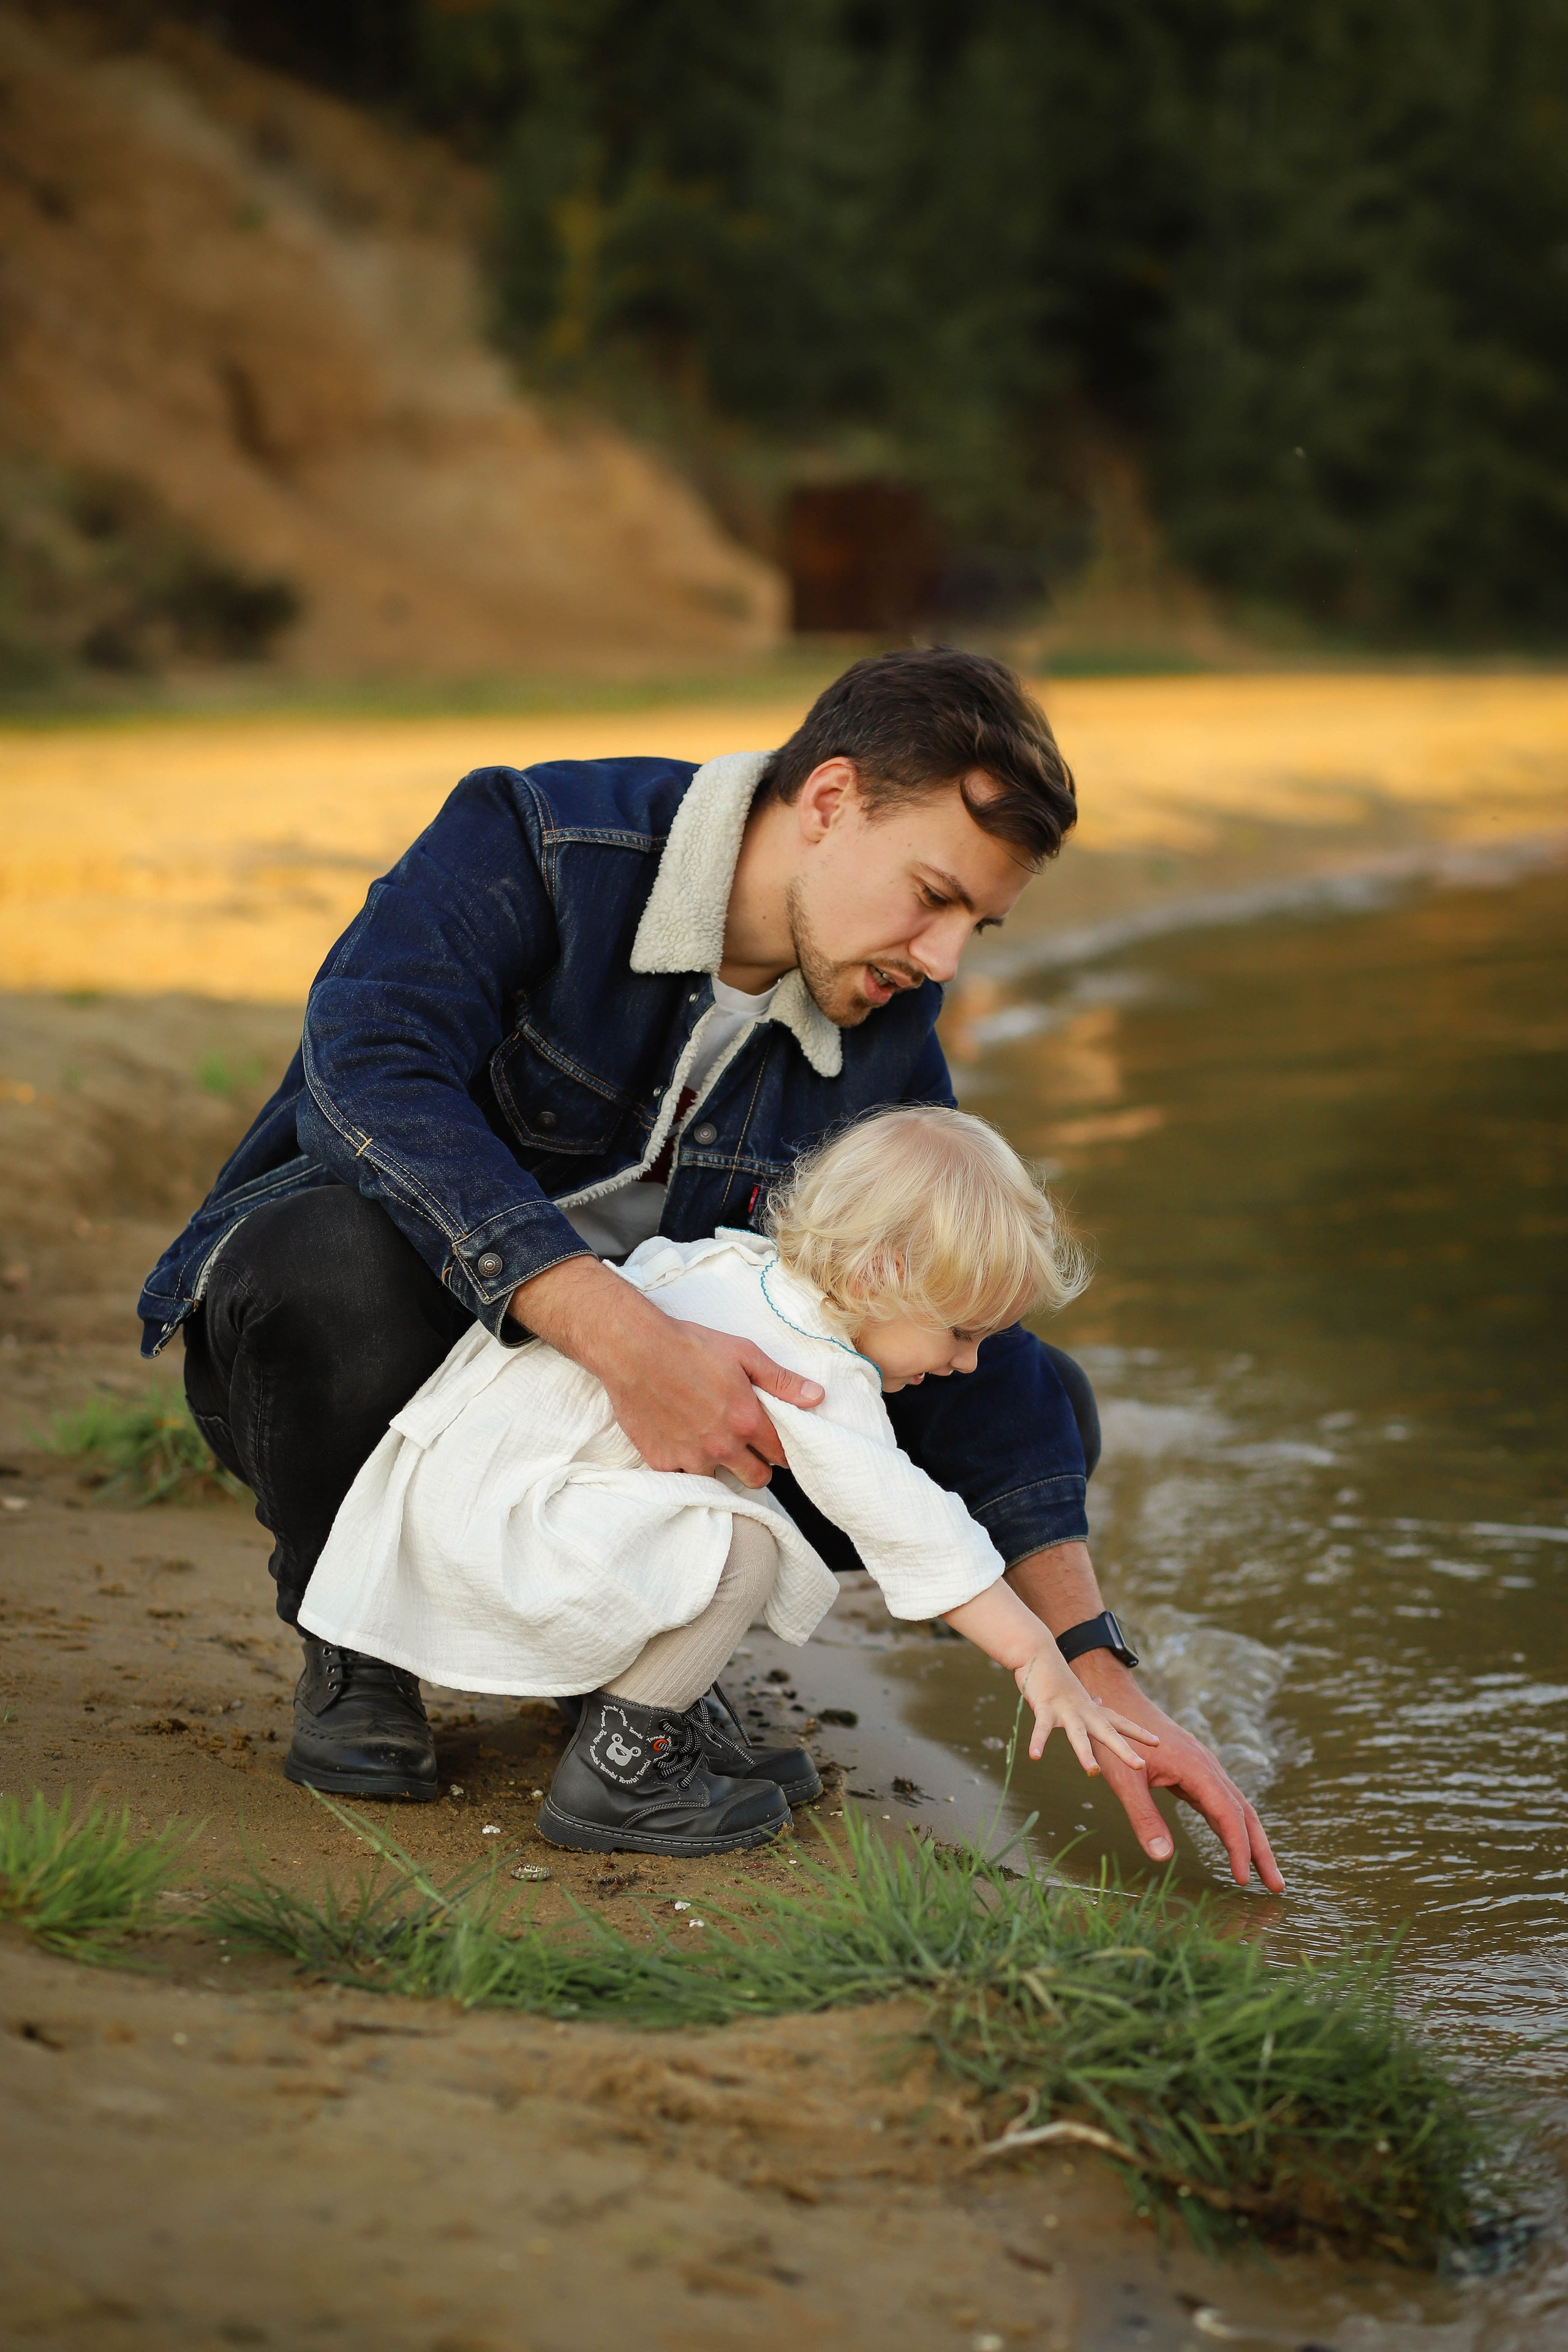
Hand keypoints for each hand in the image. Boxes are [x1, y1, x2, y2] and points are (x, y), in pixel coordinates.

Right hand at [509, 1256, 822, 1487]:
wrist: (633, 1348)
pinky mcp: (661, 1462)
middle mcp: (722, 1446)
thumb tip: (817, 1397)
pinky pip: (683, 1479)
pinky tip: (682, 1446)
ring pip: (720, 1482)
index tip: (773, 1444)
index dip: (780, 1450)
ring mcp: (690, 1458)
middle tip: (745, 1449)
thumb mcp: (743, 1353)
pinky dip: (685, 1467)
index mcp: (747, 1420)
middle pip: (756, 1479)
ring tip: (710, 1445)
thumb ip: (781, 1381)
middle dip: (756, 1467)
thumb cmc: (689, 1345)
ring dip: (719, 1468)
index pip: (780, 1454)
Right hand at [1016, 1645, 1157, 1776]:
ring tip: (1093, 1772)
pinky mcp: (1045, 1707)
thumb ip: (1089, 1701)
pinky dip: (1037, 1742)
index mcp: (1092, 1710)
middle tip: (1141, 1765)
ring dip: (1085, 1754)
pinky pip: (1041, 1728)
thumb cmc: (1056, 1675)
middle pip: (1107, 1733)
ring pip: (1077, 1734)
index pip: (1120, 1722)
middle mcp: (1083, 1711)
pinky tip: (1034, 1756)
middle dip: (1124, 1750)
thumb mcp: (1076, 1692)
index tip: (1157, 1742)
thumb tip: (1099, 1701)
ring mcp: (1065, 1709)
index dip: (1138, 1732)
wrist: (1037, 1652)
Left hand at [1071, 1649, 1285, 1891]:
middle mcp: (1208, 1767)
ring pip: (1236, 1807)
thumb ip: (1144, 1817)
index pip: (1229, 1814)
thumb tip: (1163, 1857)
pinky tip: (1232, 1845)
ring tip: (1263, 1874)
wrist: (1114, 1701)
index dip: (1239, 1849)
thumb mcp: (1124, 1779)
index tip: (1242, 1880)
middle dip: (1262, 1850)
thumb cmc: (1116, 1738)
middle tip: (1276, 1887)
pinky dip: (1230, 1826)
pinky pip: (1219, 1802)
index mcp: (1198, 1768)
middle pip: (1245, 1813)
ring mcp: (1204, 1768)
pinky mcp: (1194, 1772)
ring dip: (1251, 1840)